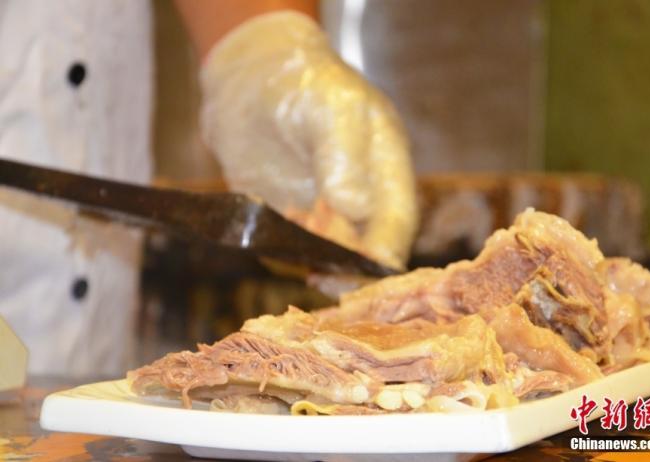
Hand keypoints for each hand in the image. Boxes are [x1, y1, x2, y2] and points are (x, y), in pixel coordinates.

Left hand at [200, 12, 417, 268]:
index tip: (348, 264)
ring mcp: (325, 214)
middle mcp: (362, 201)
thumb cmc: (301, 82)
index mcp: (387, 172)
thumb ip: (344, 157)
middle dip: (341, 262)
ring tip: (291, 219)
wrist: (250, 77)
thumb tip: (355, 210)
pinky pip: (292, 254)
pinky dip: (283, 252)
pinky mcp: (291, 220)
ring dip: (310, 258)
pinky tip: (274, 222)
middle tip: (311, 242)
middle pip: (366, 256)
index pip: (396, 231)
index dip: (377, 256)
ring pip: (329, 261)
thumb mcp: (331, 107)